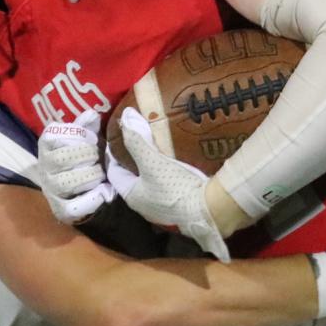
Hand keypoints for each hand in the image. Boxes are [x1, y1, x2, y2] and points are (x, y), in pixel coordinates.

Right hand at [36, 110, 114, 223]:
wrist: (79, 187)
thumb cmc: (82, 156)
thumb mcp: (84, 138)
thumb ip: (87, 126)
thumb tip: (92, 114)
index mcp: (46, 144)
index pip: (53, 135)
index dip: (76, 136)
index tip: (92, 138)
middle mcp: (44, 166)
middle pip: (61, 158)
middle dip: (86, 156)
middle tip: (99, 157)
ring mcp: (50, 188)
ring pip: (66, 182)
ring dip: (90, 177)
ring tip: (101, 175)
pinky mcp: (59, 208)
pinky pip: (71, 208)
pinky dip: (90, 200)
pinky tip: (104, 192)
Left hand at [107, 107, 229, 259]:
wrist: (210, 210)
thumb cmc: (176, 187)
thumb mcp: (152, 161)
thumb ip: (136, 140)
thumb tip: (125, 115)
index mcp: (132, 196)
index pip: (115, 172)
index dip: (115, 154)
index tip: (121, 138)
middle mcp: (144, 206)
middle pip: (135, 178)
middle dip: (137, 160)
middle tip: (142, 140)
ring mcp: (163, 210)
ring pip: (153, 183)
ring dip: (155, 167)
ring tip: (161, 148)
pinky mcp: (181, 209)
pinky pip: (170, 187)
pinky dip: (170, 174)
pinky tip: (179, 163)